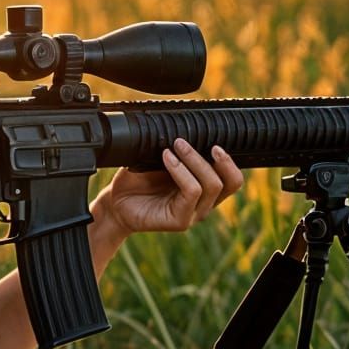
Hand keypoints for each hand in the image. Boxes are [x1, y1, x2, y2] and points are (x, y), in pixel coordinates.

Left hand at [93, 138, 244, 238]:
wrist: (116, 201)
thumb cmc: (138, 180)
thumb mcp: (161, 160)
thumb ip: (180, 150)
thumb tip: (191, 127)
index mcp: (204, 190)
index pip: (233, 180)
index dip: (230, 162)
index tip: (215, 143)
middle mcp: (203, 204)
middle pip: (229, 182)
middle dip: (216, 158)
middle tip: (189, 141)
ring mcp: (193, 214)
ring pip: (211, 185)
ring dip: (194, 160)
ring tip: (175, 146)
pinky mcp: (180, 221)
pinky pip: (191, 192)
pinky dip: (181, 171)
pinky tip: (167, 158)